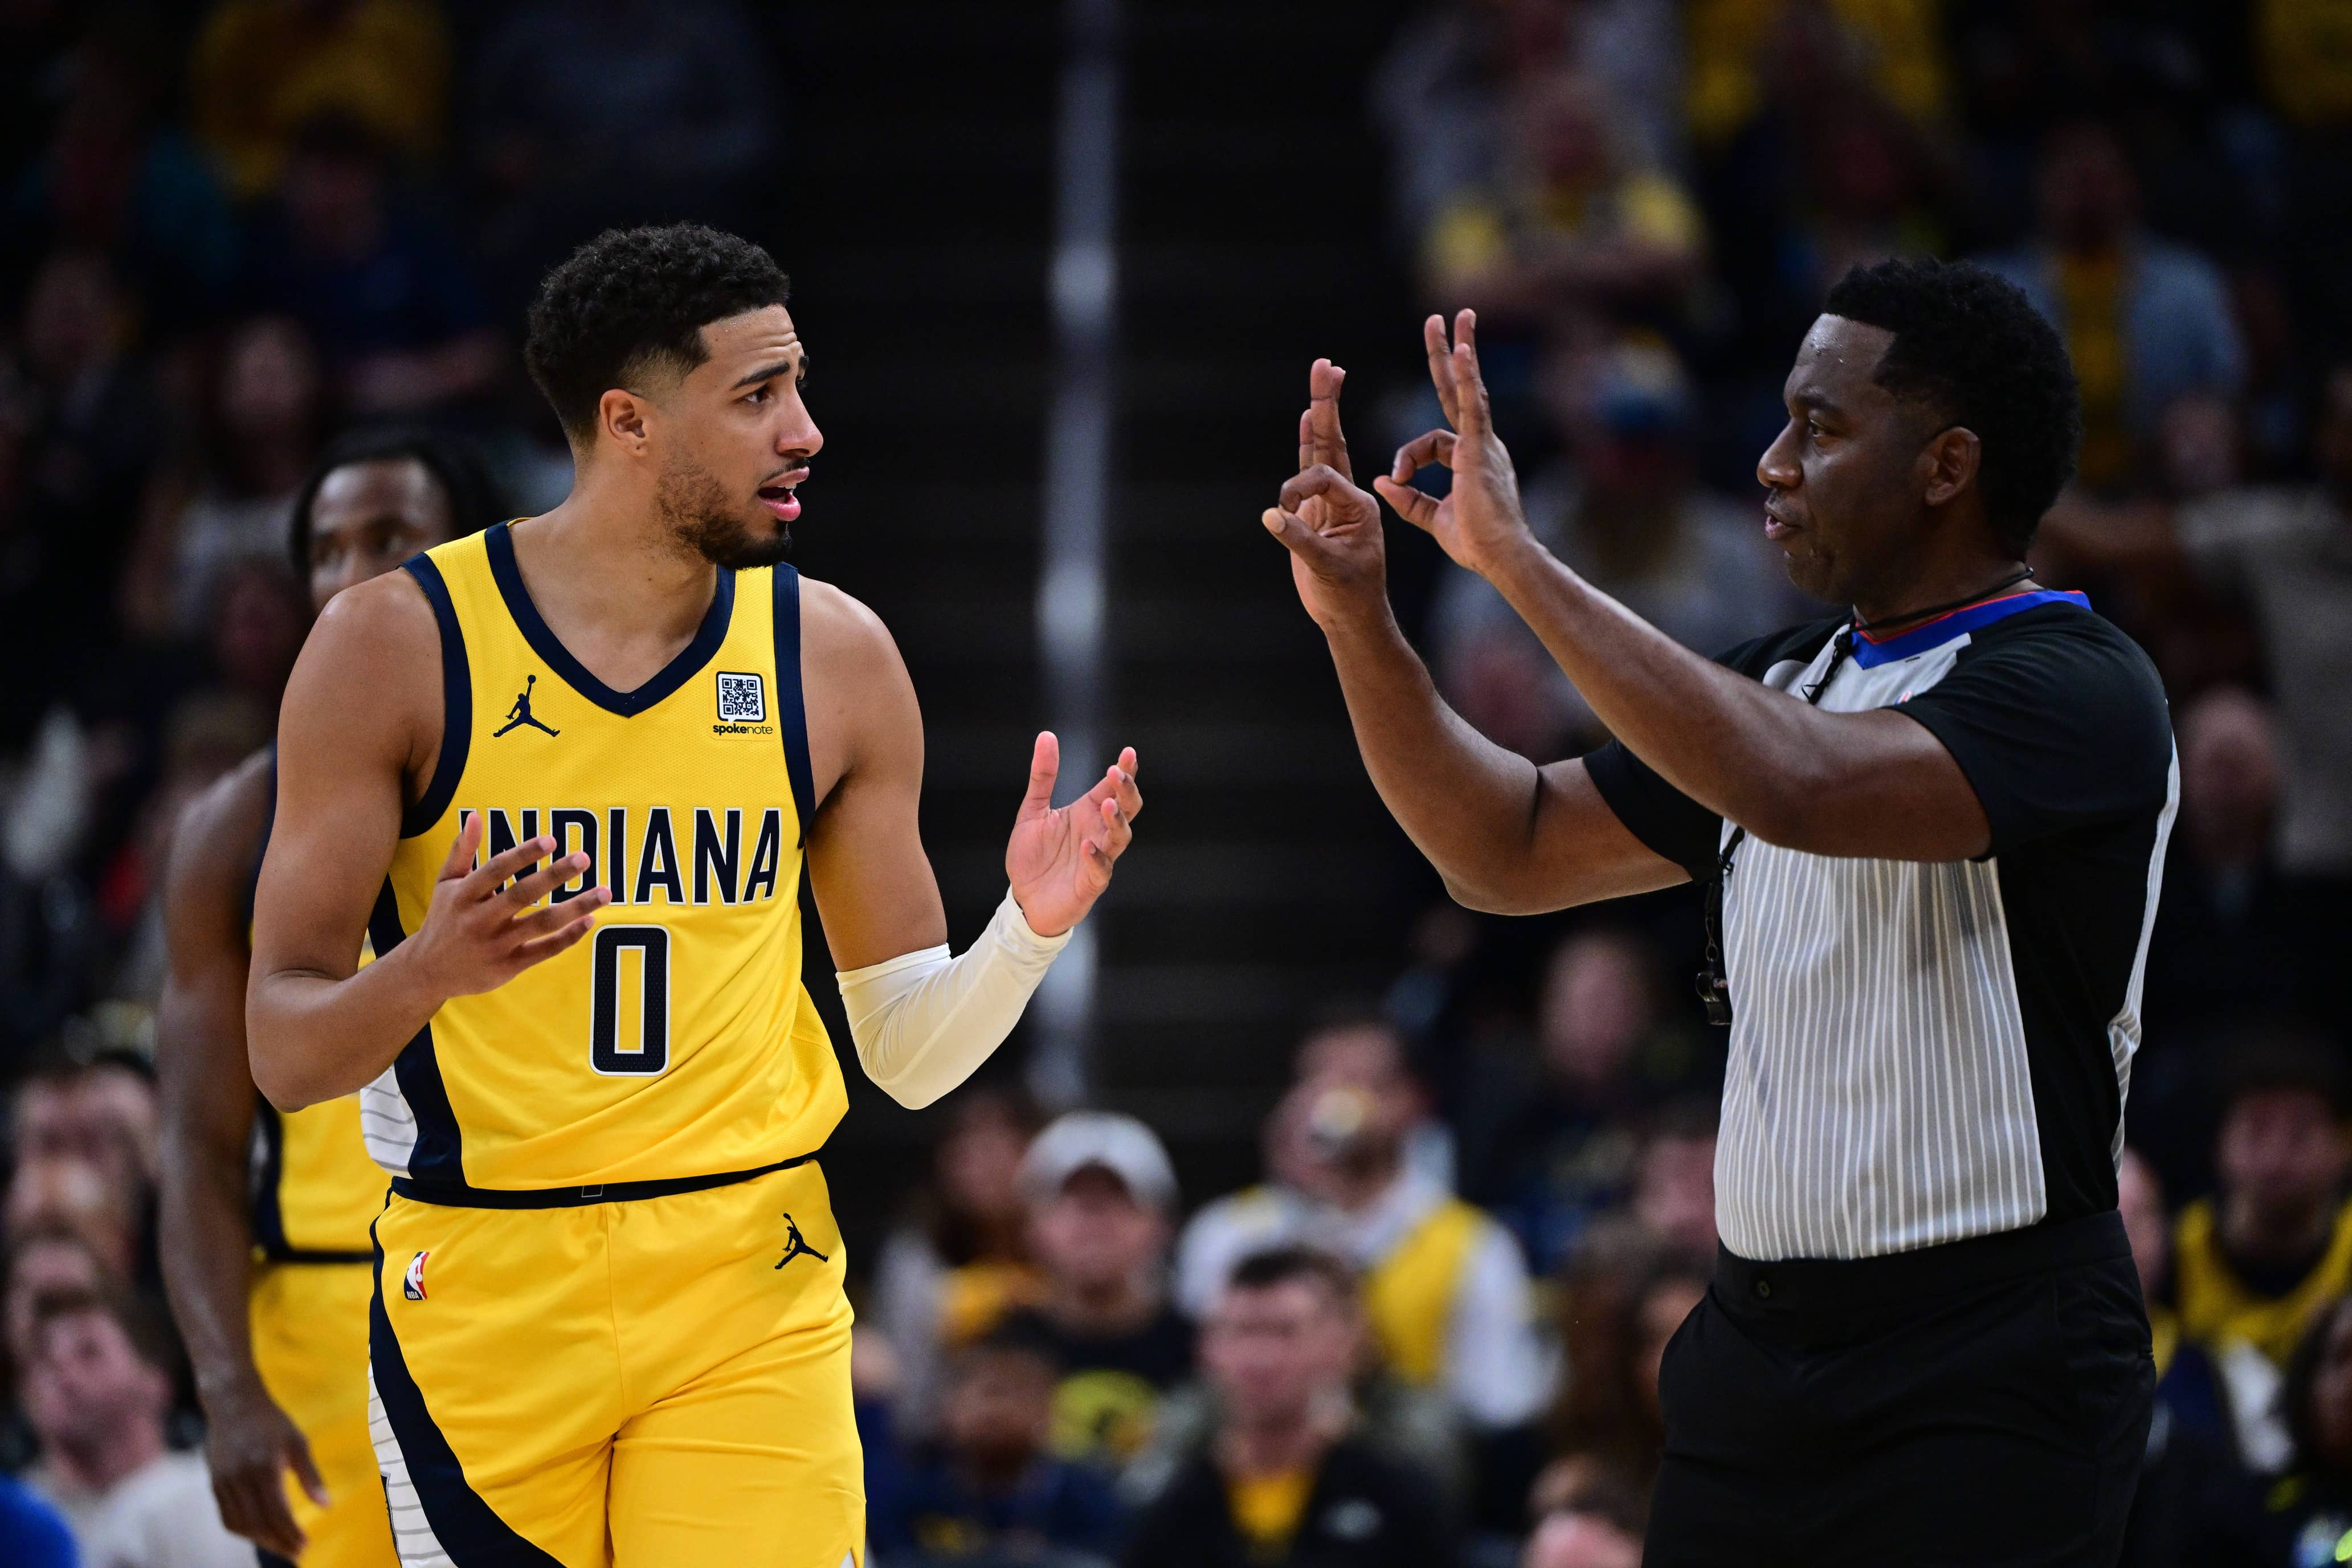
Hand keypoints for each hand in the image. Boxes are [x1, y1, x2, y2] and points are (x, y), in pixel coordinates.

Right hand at [201, 1378, 326, 1555]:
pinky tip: (259, 1532)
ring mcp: (224, 1483)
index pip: (277, 1513)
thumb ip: (310, 1475)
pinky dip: (243, 1530)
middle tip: (297, 1552)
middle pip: (258, 1523)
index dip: (290, 1534)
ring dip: (261, 1540)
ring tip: (281, 1545)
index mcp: (264, 1468)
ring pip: (240, 1524)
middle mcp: (240, 1479)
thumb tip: (327, 1506)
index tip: (305, 1546)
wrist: (233, 1403)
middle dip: (278, 1542)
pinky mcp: (215, 1484)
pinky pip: (227, 1516)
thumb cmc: (272, 1422)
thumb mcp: (297, 1442)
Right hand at [405, 815, 609, 999]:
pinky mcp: (508, 967)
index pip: (497, 870)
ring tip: (605, 892)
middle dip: (555, 875)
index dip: (523, 854)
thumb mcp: (446, 883)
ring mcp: (495, 945)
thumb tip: (475, 815)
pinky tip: (589, 920)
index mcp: (464, 895)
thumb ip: (462, 850)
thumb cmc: (444, 918)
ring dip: (576, 907)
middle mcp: (479, 920)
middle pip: (522, 895)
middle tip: (584, 857)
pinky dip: (569, 937)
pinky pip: (544, 951)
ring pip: (541, 924)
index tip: (552, 839)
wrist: (428, 971)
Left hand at [1005, 733, 1140, 936]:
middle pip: (1127, 809)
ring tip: (1106, 804)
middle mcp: (1098, 832)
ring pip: (1120, 837)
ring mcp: (1098, 858)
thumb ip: (1042, 776)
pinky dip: (1097, 857)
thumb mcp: (1032, 811)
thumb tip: (1047, 735)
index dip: (1125, 771)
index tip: (1128, 752)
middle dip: (1126, 792)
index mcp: (1087, 813)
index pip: (1113, 788)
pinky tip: (1088, 845)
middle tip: (1118, 774)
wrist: (1023, 900)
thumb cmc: (1032, 856)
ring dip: (1116, 820)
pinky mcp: (1090, 884)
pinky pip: (1101, 870)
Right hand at [1261, 358, 1391, 631]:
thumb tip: (1271, 516)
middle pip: (1334, 443)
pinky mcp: (1315, 512)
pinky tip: (1309, 419)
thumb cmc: (1348, 594)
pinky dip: (1308, 444)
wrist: (1351, 615)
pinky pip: (1310, 471)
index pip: (1325, 478)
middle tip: (1327, 366)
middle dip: (1328, 404)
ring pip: (1323, 451)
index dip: (1299, 489)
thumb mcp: (1327, 567)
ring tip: (1323, 378)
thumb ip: (1299, 539)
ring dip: (1321, 415)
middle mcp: (1348, 497)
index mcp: (1360, 506)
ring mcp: (1331, 502)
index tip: (1284, 514)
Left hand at [1371, 310, 1534, 577]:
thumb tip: (1380, 480)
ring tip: (1458, 315)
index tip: (1394, 479)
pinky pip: (1471, 406)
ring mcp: (1485, 444)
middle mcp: (1482, 445)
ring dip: (1461, 350)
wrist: (1500, 557)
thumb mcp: (1432, 518)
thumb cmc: (1476, 544)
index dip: (1408, 459)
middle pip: (1459, 391)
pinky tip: (1461, 351)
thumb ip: (1407, 497)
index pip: (1432, 442)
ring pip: (1469, 388)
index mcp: (1471, 460)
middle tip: (1444, 320)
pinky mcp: (1481, 449)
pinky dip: (1466, 378)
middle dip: (1449, 356)